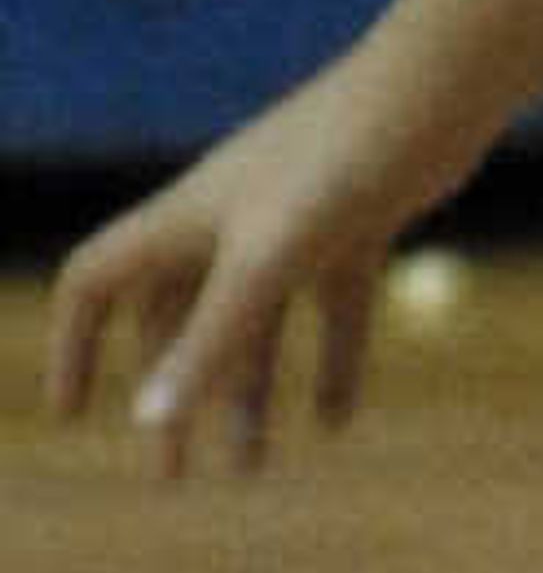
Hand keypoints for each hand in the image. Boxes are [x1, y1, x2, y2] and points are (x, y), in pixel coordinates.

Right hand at [45, 63, 430, 472]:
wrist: (436, 96)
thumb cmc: (338, 166)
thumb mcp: (267, 265)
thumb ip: (212, 342)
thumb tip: (152, 420)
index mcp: (182, 220)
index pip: (96, 283)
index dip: (75, 346)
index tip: (76, 415)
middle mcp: (226, 220)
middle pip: (175, 322)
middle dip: (171, 396)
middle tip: (175, 477)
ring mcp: (294, 223)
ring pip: (255, 324)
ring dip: (248, 393)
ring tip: (252, 469)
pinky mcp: (356, 225)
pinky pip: (329, 307)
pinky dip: (328, 363)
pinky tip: (335, 423)